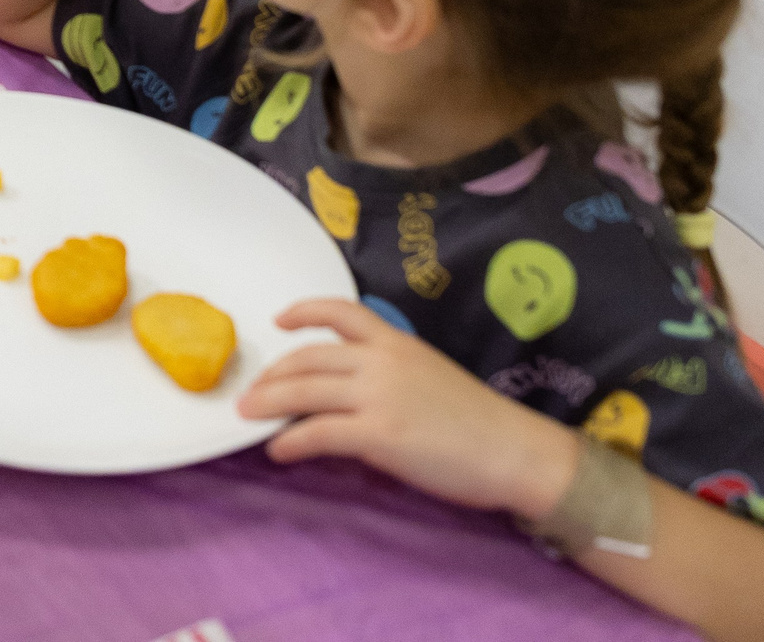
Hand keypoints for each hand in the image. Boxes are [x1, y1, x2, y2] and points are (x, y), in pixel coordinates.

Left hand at [239, 299, 581, 518]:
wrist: (515, 451)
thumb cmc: (479, 421)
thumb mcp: (430, 376)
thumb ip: (389, 374)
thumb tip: (349, 392)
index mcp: (396, 342)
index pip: (340, 312)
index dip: (302, 312)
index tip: (279, 320)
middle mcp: (382, 361)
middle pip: (307, 358)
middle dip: (272, 375)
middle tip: (252, 391)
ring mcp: (378, 396)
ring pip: (303, 391)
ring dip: (268, 404)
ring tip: (248, 416)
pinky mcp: (378, 434)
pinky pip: (317, 433)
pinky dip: (290, 441)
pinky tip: (279, 450)